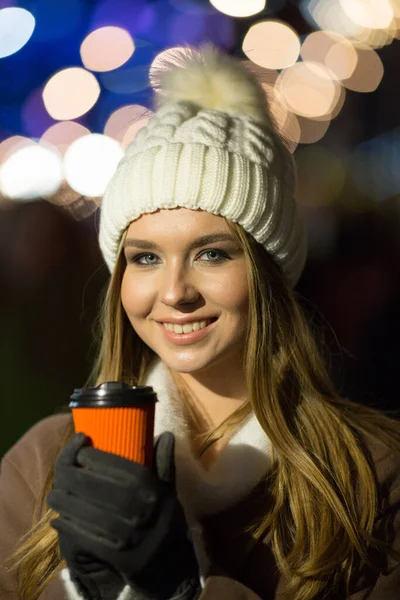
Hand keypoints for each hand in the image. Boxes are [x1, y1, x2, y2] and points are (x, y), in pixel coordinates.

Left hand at [47, 432, 200, 599]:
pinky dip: (71, 528)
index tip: (82, 451)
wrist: (171, 567)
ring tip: (54, 495)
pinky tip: (58, 519)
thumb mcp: (168, 491)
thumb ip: (163, 463)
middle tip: (62, 472)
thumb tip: (164, 434)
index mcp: (156, 492)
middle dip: (77, 479)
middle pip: (103, 491)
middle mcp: (144, 512)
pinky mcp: (120, 558)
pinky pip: (90, 538)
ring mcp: (132, 537)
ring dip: (68, 503)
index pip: (125, 471)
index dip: (101, 460)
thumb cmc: (166, 520)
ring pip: (92, 515)